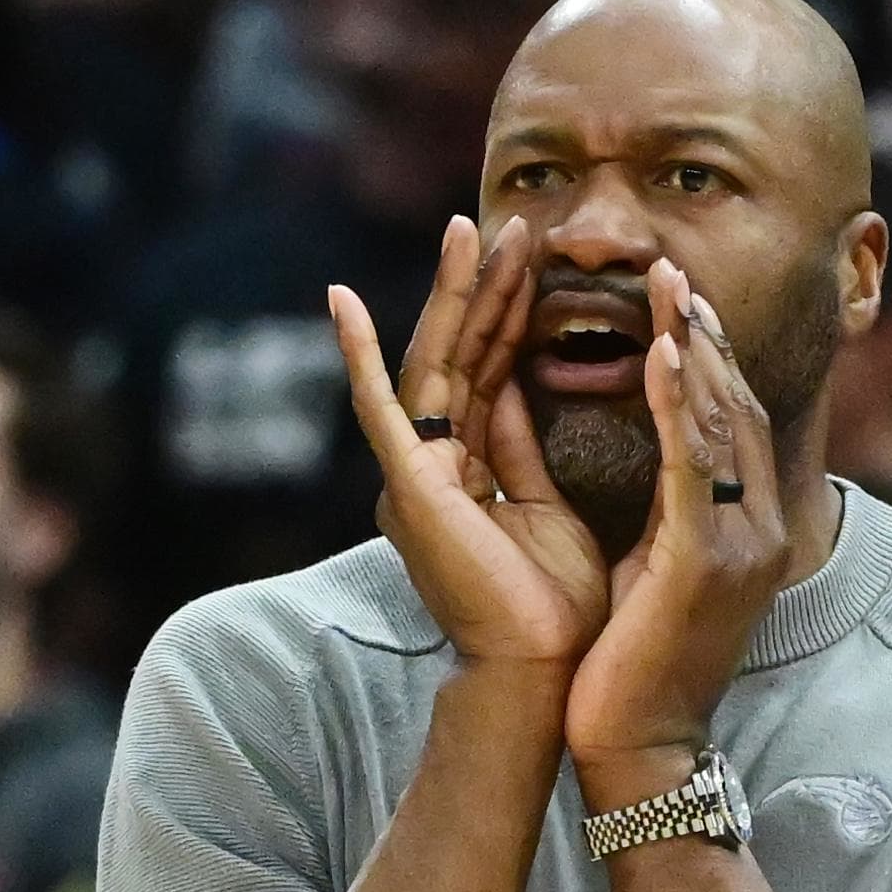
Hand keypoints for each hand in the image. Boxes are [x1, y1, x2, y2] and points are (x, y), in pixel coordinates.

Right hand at [329, 215, 607, 671]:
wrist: (541, 669)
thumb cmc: (551, 605)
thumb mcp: (545, 504)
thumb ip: (523, 444)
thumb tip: (524, 380)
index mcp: (467, 466)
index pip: (492, 369)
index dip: (511, 310)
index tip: (533, 254)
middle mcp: (433, 462)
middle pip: (463, 354)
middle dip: (487, 286)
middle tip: (510, 221)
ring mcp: (415, 471)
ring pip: (435, 364)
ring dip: (452, 296)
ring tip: (467, 230)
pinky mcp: (408, 486)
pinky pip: (380, 409)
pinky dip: (358, 355)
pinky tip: (340, 301)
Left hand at [565, 261, 788, 790]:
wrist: (642, 746)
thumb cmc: (636, 666)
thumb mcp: (657, 569)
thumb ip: (667, 513)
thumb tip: (655, 462)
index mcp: (749, 531)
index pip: (736, 424)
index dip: (711, 358)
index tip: (680, 304)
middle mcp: (759, 529)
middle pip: (739, 407)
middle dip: (705, 335)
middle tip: (673, 271)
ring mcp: (739, 544)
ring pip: (723, 423)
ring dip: (695, 346)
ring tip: (668, 286)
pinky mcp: (704, 561)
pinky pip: (694, 464)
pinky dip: (684, 403)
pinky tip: (668, 352)